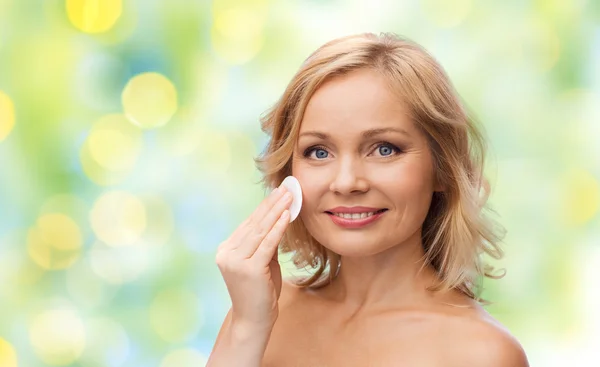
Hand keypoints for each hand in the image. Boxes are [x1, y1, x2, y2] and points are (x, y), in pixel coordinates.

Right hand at [215, 186, 292, 328]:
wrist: (254, 321)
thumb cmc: (260, 293)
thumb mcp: (262, 262)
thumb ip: (266, 243)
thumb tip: (279, 218)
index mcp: (226, 250)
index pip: (249, 224)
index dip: (265, 206)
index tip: (278, 192)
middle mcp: (227, 253)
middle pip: (254, 223)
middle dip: (272, 204)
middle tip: (286, 187)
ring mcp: (235, 261)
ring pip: (260, 230)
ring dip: (277, 211)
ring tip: (289, 196)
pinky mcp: (248, 269)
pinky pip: (267, 244)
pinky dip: (278, 228)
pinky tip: (286, 215)